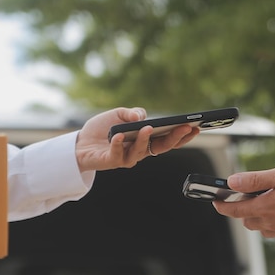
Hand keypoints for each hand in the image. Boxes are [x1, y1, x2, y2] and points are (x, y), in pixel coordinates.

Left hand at [75, 107, 198, 171]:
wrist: (79, 142)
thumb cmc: (102, 129)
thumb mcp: (118, 114)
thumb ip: (132, 113)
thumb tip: (142, 115)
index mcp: (146, 140)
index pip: (168, 139)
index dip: (182, 134)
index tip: (195, 126)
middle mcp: (140, 151)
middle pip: (162, 147)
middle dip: (174, 138)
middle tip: (185, 128)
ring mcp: (127, 158)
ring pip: (141, 151)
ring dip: (145, 139)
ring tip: (148, 128)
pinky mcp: (112, 161)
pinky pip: (117, 154)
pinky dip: (118, 144)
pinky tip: (119, 135)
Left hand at [212, 166, 274, 236]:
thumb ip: (255, 180)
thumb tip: (232, 182)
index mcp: (264, 209)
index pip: (235, 211)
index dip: (222, 206)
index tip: (215, 201)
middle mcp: (272, 224)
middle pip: (247, 221)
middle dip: (241, 210)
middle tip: (243, 196)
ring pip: (263, 227)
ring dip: (258, 217)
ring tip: (265, 202)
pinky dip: (274, 221)